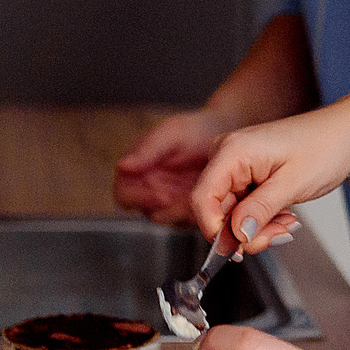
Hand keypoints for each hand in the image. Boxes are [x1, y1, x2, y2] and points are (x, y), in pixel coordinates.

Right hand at [112, 108, 234, 224]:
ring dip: (177, 209)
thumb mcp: (171, 133)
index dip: (137, 196)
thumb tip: (122, 165)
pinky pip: (185, 219)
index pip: (124, 193)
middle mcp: (149, 187)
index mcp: (137, 168)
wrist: (226, 133)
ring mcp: (169, 199)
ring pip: (165, 216)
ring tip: (192, 193)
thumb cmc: (195, 130)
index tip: (156, 191)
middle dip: (160, 203)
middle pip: (144, 208)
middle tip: (175, 195)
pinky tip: (204, 197)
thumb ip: (147, 149)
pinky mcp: (188, 208)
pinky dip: (193, 211)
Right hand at [193, 94, 349, 253]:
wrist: (345, 133)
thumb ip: (260, 210)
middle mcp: (228, 155)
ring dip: (259, 227)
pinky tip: (284, 215)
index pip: (203, 198)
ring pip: (232, 214)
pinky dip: (263, 219)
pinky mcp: (247, 174)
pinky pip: (244, 207)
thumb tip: (236, 236)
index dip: (215, 230)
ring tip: (288, 222)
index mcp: (233, 151)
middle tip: (277, 236)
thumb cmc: (325, 147)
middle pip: (218, 210)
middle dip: (246, 232)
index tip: (236, 250)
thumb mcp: (293, 184)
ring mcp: (237, 165)